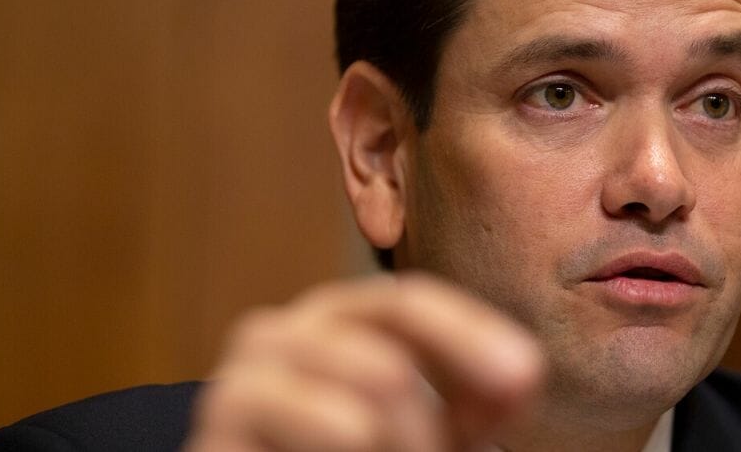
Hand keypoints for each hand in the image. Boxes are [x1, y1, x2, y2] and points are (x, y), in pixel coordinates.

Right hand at [184, 273, 543, 450]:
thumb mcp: (432, 428)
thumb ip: (479, 396)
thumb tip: (522, 373)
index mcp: (338, 322)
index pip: (409, 303)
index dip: (469, 334)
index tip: (524, 377)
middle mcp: (285, 333)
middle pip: (387, 341)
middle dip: (430, 416)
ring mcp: (243, 378)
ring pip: (369, 383)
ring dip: (402, 442)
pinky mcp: (216, 429)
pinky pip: (325, 424)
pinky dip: (351, 449)